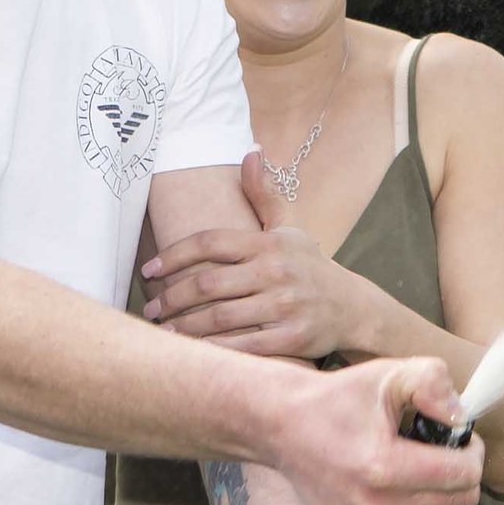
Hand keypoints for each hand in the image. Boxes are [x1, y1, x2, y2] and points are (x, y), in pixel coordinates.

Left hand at [141, 156, 360, 359]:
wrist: (354, 308)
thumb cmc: (310, 267)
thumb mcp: (290, 228)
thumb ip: (265, 194)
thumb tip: (250, 152)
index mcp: (269, 243)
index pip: (211, 241)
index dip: (174, 254)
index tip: (149, 268)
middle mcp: (276, 272)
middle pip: (207, 283)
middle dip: (171, 296)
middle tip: (152, 306)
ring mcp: (284, 307)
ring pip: (218, 318)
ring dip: (184, 326)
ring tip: (164, 330)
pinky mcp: (291, 339)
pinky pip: (240, 346)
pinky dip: (211, 350)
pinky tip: (192, 352)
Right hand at [272, 356, 482, 504]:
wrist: (285, 427)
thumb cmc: (341, 400)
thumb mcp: (389, 375)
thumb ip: (434, 383)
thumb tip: (462, 420)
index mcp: (383, 466)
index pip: (462, 475)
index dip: (473, 453)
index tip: (461, 440)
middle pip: (456, 504)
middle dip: (463, 477)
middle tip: (447, 455)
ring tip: (431, 479)